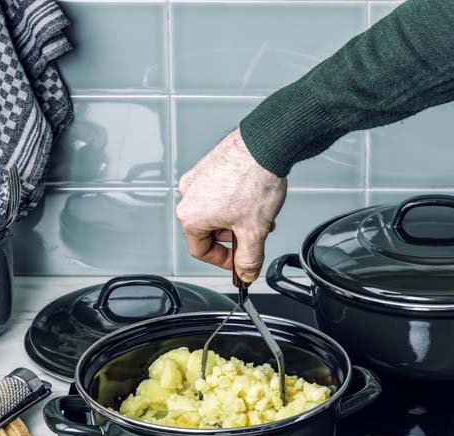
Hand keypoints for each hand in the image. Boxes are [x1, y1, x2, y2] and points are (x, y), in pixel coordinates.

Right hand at [176, 128, 286, 282]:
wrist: (264, 145)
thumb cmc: (253, 180)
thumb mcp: (253, 232)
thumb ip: (248, 259)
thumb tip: (246, 273)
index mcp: (190, 215)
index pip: (200, 251)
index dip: (222, 261)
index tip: (238, 262)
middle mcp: (189, 195)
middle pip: (209, 230)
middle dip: (234, 237)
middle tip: (254, 236)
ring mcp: (199, 177)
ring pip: (216, 211)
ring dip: (237, 219)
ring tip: (259, 215)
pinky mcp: (210, 165)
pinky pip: (219, 192)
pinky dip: (236, 200)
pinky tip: (254, 197)